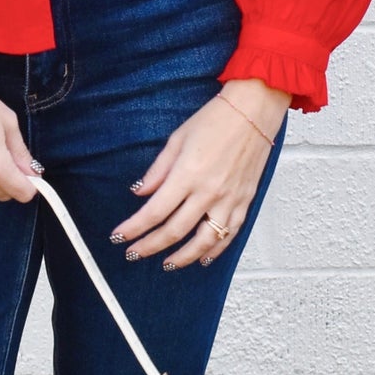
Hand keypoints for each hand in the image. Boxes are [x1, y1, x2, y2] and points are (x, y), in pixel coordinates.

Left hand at [110, 78, 288, 268]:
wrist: (254, 111)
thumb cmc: (216, 119)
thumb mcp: (177, 139)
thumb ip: (158, 170)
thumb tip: (140, 192)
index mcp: (187, 174)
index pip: (154, 212)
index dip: (134, 228)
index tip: (120, 236)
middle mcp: (208, 191)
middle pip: (174, 231)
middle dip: (150, 246)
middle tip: (133, 253)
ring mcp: (229, 199)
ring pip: (204, 241)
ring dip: (183, 257)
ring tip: (167, 264)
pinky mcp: (244, 201)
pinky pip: (229, 234)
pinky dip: (216, 250)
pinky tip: (203, 258)